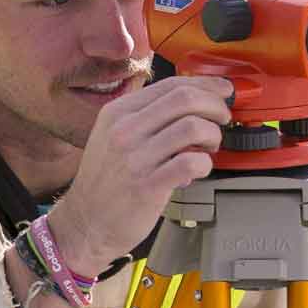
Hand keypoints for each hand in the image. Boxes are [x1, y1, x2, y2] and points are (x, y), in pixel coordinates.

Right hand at [50, 76, 232, 270]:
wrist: (86, 223)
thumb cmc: (105, 182)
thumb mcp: (112, 136)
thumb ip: (146, 117)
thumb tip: (191, 101)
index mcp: (117, 113)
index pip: (171, 84)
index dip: (206, 85)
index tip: (222, 91)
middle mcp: (124, 130)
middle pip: (185, 99)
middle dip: (215, 106)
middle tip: (222, 118)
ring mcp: (135, 158)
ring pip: (192, 127)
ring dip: (213, 135)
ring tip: (209, 147)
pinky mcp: (147, 186)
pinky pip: (190, 162)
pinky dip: (205, 163)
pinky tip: (199, 169)